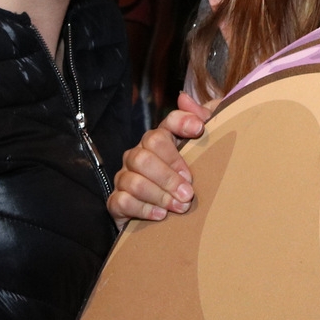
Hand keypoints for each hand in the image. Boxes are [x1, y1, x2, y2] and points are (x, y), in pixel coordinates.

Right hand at [108, 92, 213, 224]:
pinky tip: (161, 215)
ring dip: (159, 195)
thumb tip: (183, 97)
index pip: (168, 122)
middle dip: (169, 175)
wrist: (170, 222)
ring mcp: (125, 177)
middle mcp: (139, 155)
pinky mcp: (116, 202)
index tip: (199, 131)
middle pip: (146, 154)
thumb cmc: (186, 183)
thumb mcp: (202, 152)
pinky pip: (122, 200)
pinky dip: (143, 208)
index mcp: (161, 140)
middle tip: (188, 193)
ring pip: (134, 179)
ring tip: (179, 207)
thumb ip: (201, 120)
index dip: (182, 123)